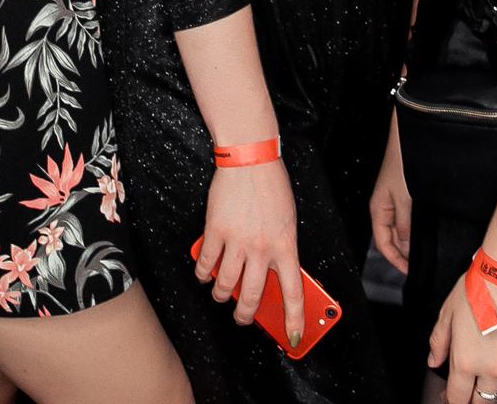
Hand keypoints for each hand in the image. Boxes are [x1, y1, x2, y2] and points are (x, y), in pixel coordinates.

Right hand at [194, 158, 305, 346]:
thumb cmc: (272, 186)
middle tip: (243, 318)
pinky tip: (204, 275)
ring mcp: (237, 241)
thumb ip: (281, 249)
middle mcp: (262, 248)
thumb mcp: (288, 222)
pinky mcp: (215, 231)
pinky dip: (202, 274)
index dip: (293, 320)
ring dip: (222, 296)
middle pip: (253, 297)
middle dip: (246, 315)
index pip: (294, 293)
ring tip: (221, 296)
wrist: (250, 159)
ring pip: (225, 285)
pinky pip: (206, 263)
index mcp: (286, 246)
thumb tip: (271, 273)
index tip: (293, 337)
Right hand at [370, 112, 412, 273]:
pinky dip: (412, 230)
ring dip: (408, 243)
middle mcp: (384, 207)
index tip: (409, 271)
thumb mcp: (404, 198)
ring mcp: (393, 201)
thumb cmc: (402, 162)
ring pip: (399, 230)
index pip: (383, 244)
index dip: (395, 260)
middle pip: (390, 239)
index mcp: (378, 209)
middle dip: (402, 254)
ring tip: (422, 254)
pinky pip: (405, 219)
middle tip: (417, 266)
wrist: (407, 139)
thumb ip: (404, 224)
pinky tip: (422, 233)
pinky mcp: (403, 194)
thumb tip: (406, 247)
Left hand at [429, 272, 496, 403]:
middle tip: (474, 390)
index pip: (457, 398)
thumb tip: (433, 361)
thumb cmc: (476, 289)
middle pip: (483, 403)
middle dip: (476, 399)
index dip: (452, 400)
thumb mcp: (447, 314)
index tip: (452, 396)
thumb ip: (438, 342)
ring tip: (496, 384)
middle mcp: (491, 370)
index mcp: (465, 361)